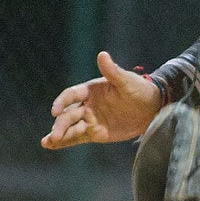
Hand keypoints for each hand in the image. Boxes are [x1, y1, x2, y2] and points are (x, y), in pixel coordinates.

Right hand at [42, 51, 162, 150]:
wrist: (152, 109)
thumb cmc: (139, 90)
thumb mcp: (127, 81)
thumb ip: (112, 71)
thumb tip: (102, 54)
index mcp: (91, 90)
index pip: (71, 95)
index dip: (62, 102)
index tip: (55, 110)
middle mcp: (86, 105)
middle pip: (68, 114)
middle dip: (61, 124)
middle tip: (55, 135)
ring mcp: (89, 119)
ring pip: (70, 127)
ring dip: (58, 134)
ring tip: (47, 142)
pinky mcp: (94, 133)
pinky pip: (76, 138)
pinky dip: (65, 142)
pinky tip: (52, 146)